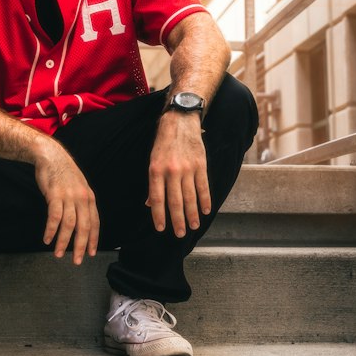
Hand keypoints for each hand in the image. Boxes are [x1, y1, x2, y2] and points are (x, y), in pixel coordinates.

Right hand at [34, 141, 99, 263]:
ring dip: (64, 241)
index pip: (94, 223)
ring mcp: (69, 196)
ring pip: (69, 225)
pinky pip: (54, 217)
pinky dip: (51, 230)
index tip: (91, 253)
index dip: (93, 239)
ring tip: (59, 254)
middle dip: (81, 246)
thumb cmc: (63, 173)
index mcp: (89, 198)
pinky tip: (47, 239)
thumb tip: (82, 221)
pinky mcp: (55, 195)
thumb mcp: (78, 187)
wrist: (51, 156)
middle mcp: (82, 198)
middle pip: (84, 227)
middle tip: (77, 260)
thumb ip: (81, 203)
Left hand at [147, 110, 210, 236]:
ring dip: (192, 214)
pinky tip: (205, 211)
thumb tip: (150, 205)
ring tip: (193, 226)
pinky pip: (203, 186)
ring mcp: (187, 168)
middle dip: (177, 220)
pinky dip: (205, 200)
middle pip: (175, 201)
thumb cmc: (163, 143)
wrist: (180, 121)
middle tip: (180, 234)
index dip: (159, 215)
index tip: (161, 229)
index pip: (157, 199)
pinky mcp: (200, 164)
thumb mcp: (152, 161)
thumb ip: (153, 183)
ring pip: (190, 197)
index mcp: (155, 170)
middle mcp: (171, 171)